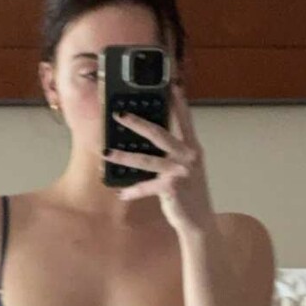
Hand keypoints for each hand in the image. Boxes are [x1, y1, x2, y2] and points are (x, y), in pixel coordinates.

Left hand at [103, 82, 213, 233]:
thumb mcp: (185, 169)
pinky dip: (133, 190)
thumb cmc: (189, 193)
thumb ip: (174, 153)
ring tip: (106, 152)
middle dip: (137, 123)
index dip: (179, 103)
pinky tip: (122, 193)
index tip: (172, 85)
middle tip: (119, 114)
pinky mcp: (171, 187)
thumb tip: (150, 139)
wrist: (199, 221)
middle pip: (159, 134)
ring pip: (146, 160)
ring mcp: (181, 171)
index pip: (185, 120)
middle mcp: (189, 156)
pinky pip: (146, 186)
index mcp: (192, 148)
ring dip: (123, 157)